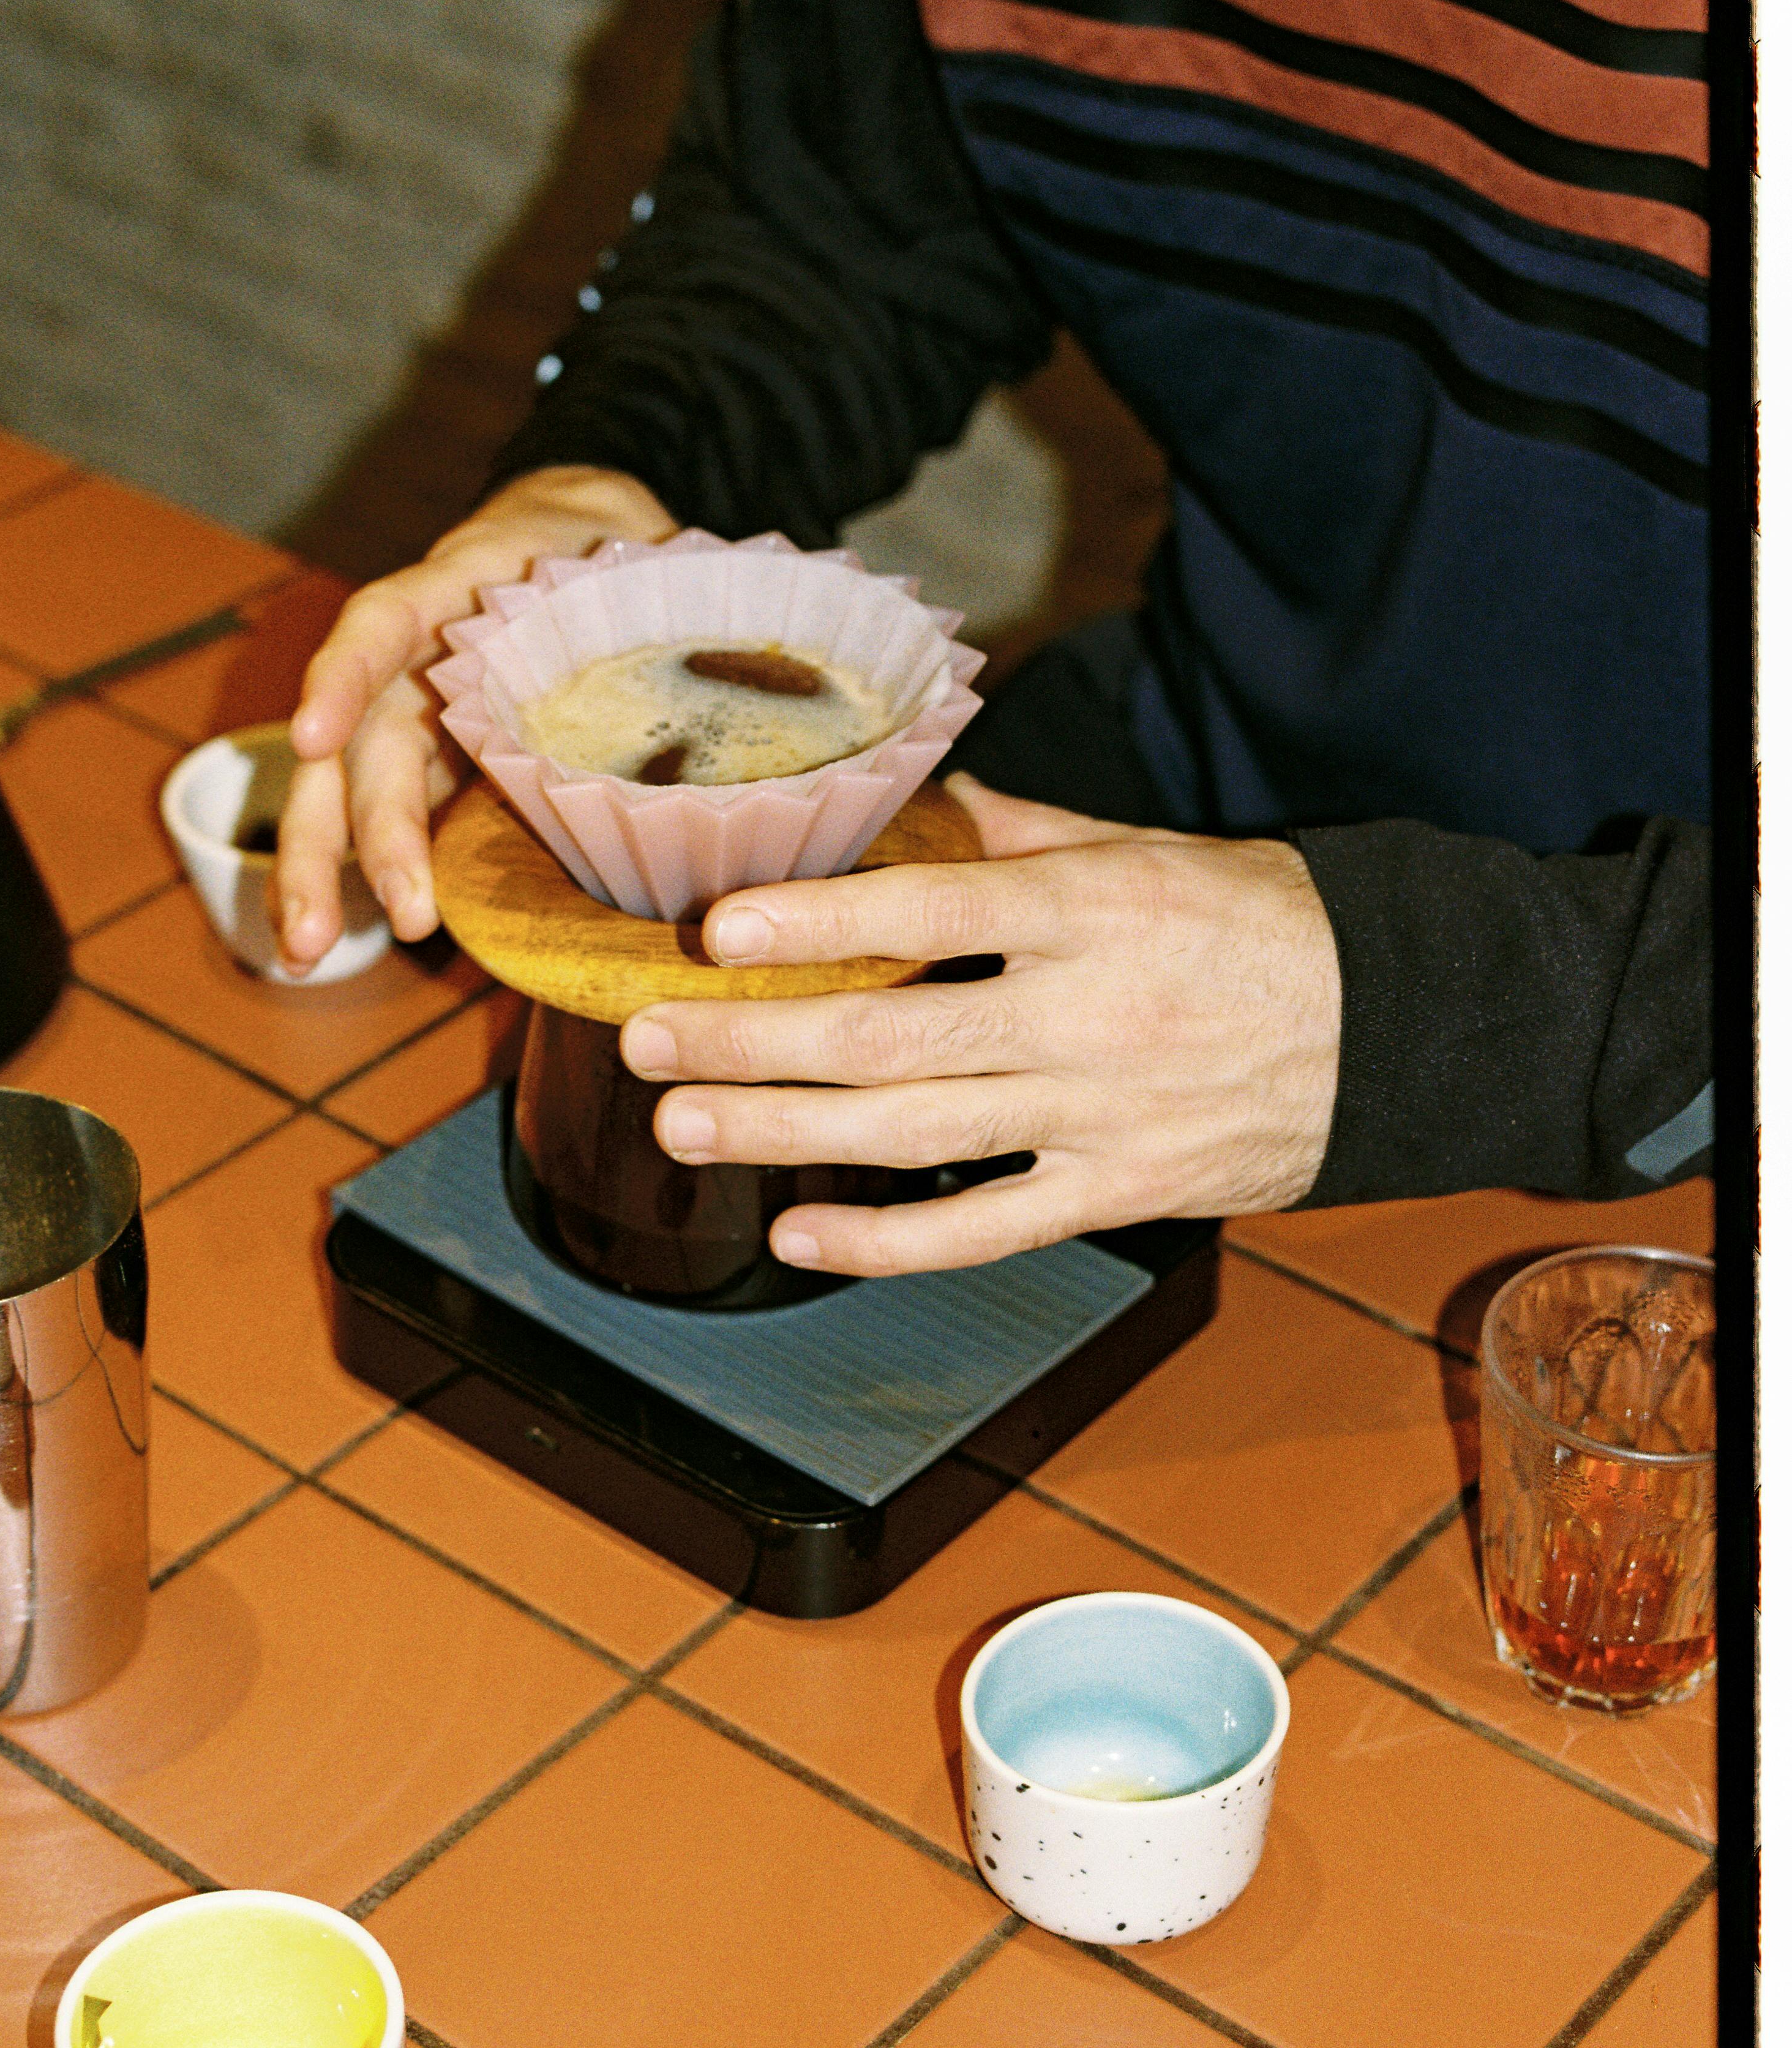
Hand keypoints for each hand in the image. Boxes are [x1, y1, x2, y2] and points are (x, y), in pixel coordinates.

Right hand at [273, 465, 676, 970]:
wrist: (581, 530)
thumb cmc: (609, 553)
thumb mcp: (637, 559)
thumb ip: (662, 610)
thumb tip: (751, 667)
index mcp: (459, 589)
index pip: (383, 623)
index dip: (345, 678)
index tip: (312, 739)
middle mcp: (414, 654)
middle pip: (357, 741)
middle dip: (336, 838)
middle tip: (320, 933)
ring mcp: (410, 705)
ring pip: (344, 786)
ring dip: (319, 873)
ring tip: (301, 954)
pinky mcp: (426, 752)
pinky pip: (381, 808)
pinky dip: (358, 867)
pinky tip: (331, 934)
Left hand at [617, 773, 1341, 1274]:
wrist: (1400, 1030)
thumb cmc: (1265, 926)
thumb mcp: (1150, 852)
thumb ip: (1023, 836)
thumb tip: (923, 805)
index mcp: (1088, 913)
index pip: (928, 916)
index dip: (815, 921)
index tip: (719, 923)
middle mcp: (1082, 1017)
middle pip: (887, 1038)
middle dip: (751, 1041)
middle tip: (647, 1034)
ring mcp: (1096, 1117)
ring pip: (912, 1137)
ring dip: (783, 1135)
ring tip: (682, 1122)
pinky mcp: (1116, 1193)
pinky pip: (982, 1230)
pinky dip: (884, 1242)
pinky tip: (798, 1233)